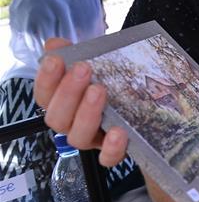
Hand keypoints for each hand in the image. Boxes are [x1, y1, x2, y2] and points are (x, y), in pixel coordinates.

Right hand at [34, 38, 129, 166]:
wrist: (151, 100)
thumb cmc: (117, 80)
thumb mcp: (100, 61)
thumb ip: (77, 52)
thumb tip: (55, 44)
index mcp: (63, 101)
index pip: (44, 95)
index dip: (46, 79)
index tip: (56, 59)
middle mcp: (73, 122)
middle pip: (57, 117)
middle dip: (68, 92)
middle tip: (83, 69)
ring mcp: (93, 138)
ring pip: (78, 137)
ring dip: (86, 114)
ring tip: (99, 91)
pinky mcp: (113, 151)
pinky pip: (107, 157)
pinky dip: (111, 147)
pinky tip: (118, 132)